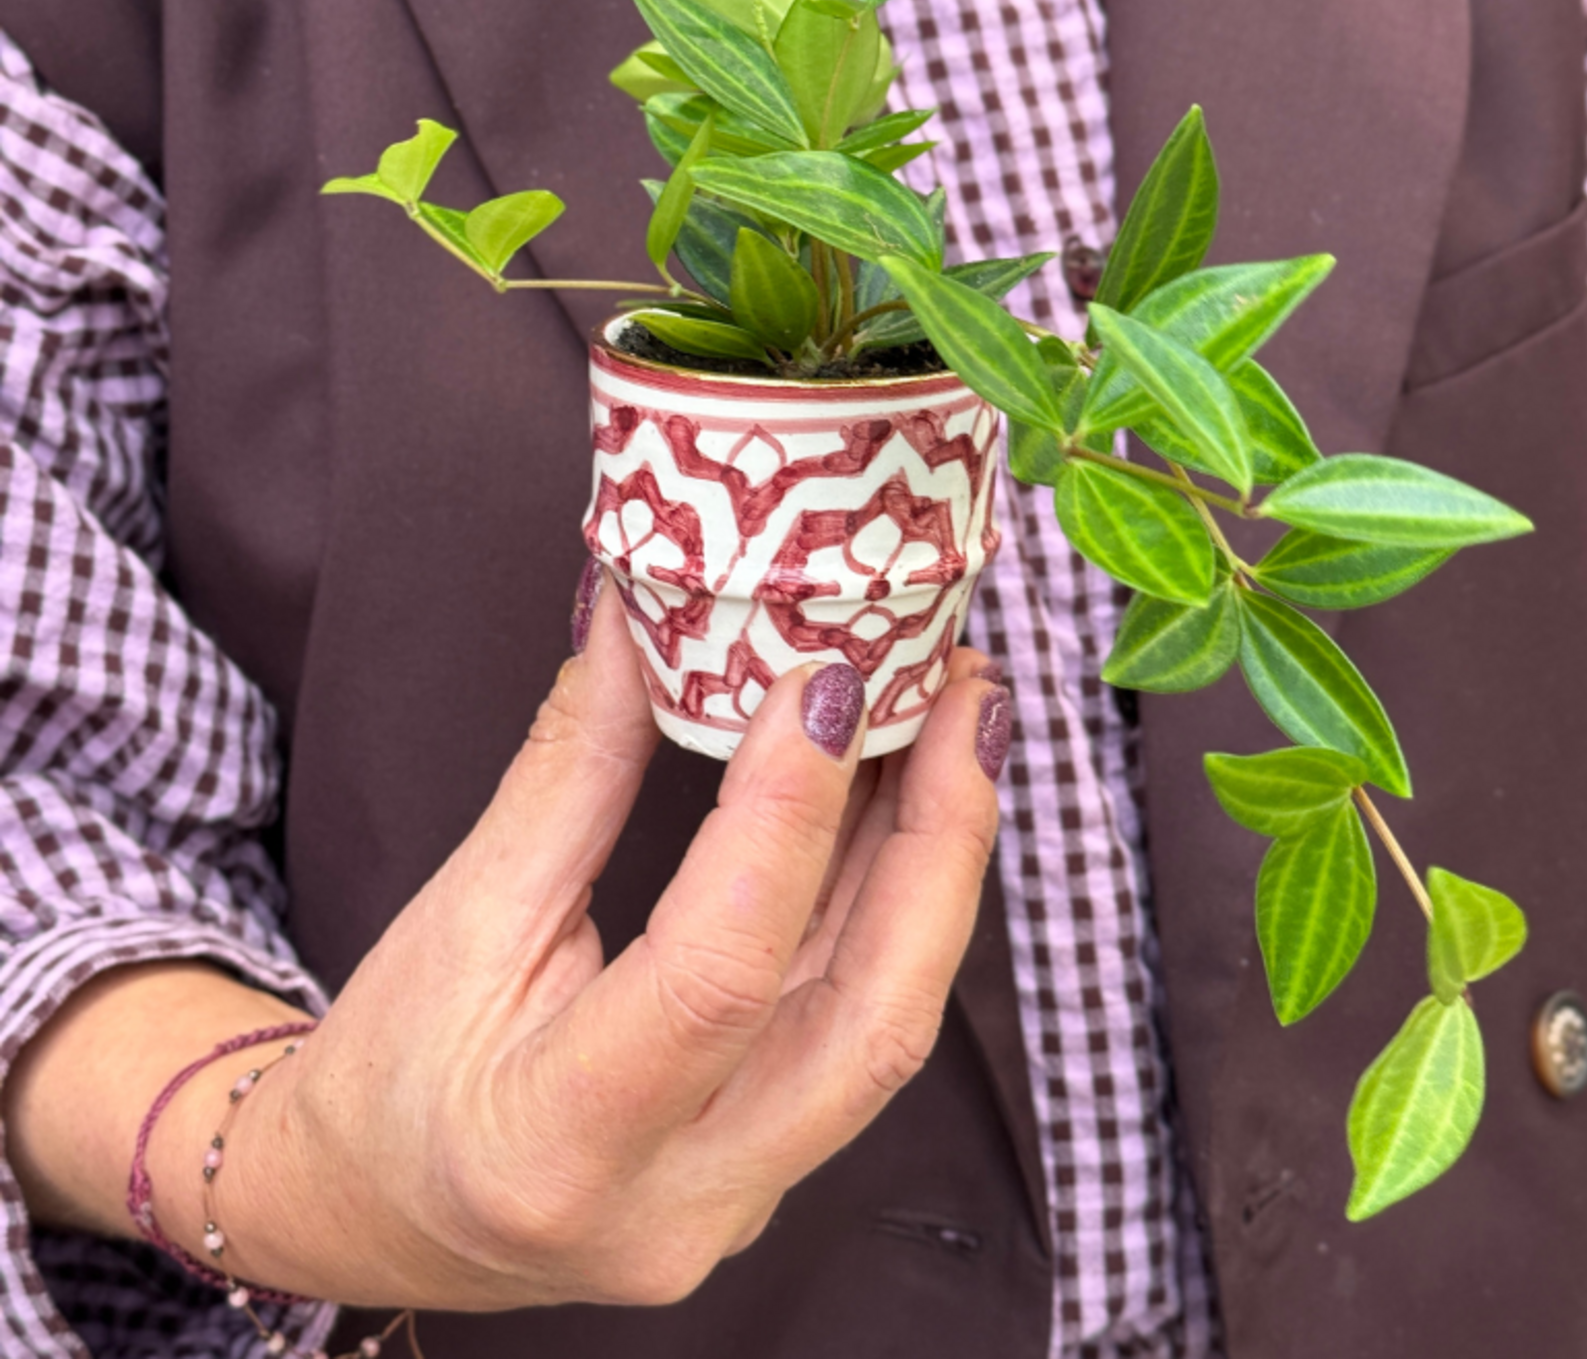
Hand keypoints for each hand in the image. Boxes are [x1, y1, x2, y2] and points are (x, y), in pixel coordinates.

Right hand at [194, 577, 1005, 1308]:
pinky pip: (861, 1021)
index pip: (716, 974)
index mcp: (559, 1145)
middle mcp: (681, 1203)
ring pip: (889, 1018)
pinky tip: (909, 798)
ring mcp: (743, 1198)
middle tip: (965, 692)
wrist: (377, 1211)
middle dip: (942, 840)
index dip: (786, 815)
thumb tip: (640, 619)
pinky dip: (892, 901)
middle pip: (873, 1021)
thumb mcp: (462, 911)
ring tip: (957, 717)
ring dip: (936, 857)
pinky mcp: (773, 1164)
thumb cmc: (389, 1072)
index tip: (828, 681)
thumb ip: (573, 767)